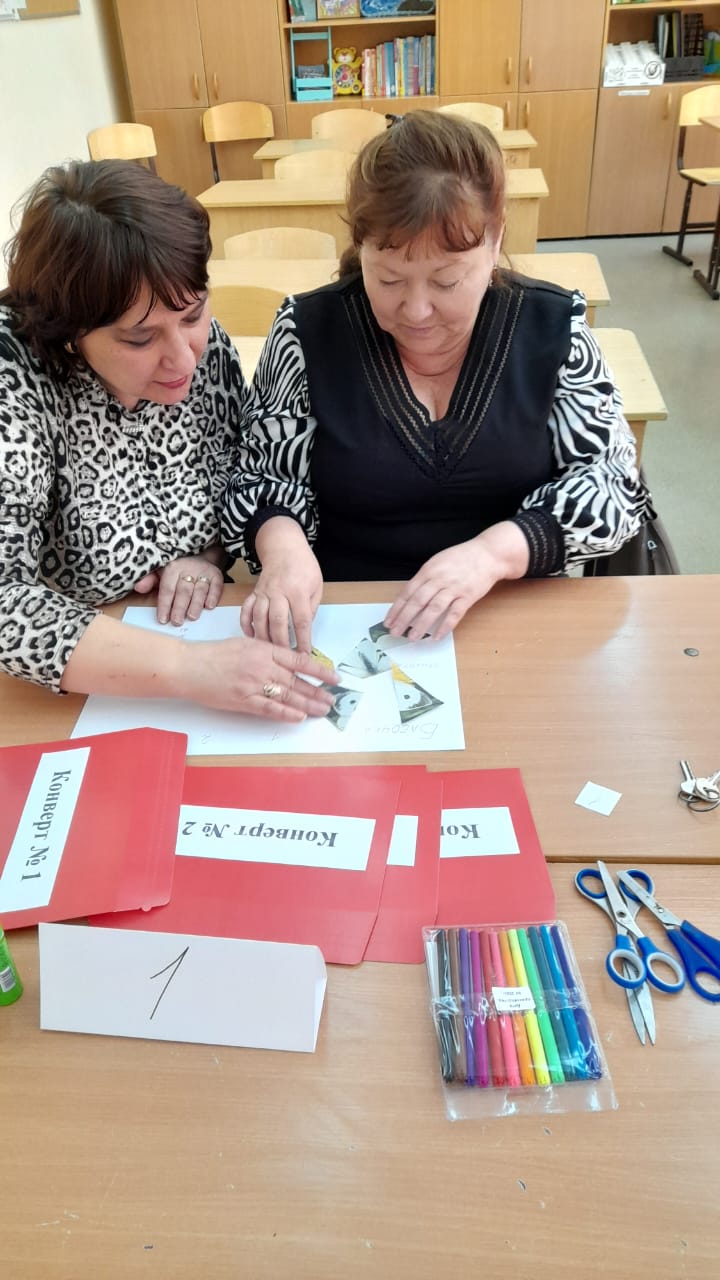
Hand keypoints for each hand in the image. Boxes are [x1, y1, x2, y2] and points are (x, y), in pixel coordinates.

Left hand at [134, 554, 224, 625]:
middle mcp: (188, 568)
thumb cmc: (176, 569)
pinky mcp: (216, 574)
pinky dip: (213, 596)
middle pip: (183, 591)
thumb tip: (138, 588)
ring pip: (199, 589)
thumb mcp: (160, 571)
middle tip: (177, 621)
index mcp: (172, 568)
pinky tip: (209, 606)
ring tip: (192, 617)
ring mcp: (203, 571)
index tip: (163, 619)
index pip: (167, 589)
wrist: (198, 555)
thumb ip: (149, 580)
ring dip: (196, 604)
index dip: (165, 605)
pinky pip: (216, 585)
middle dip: (180, 607)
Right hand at [177, 635, 337, 722]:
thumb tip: (287, 661)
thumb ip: (266, 651)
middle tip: (332, 699)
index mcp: (264, 649)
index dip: (320, 670)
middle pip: (297, 681)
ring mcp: (253, 685)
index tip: (334, 678)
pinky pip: (270, 709)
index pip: (300, 660)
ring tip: (322, 710)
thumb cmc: (214, 654)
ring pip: (288, 696)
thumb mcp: (244, 644)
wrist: (189, 666)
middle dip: (318, 692)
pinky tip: (300, 717)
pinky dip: (286, 713)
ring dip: (308, 704)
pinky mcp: (243, 701)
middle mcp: (262, 666)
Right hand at [241, 518, 322, 651]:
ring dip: (263, 637)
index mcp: (297, 591)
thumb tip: (305, 629)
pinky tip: (250, 636)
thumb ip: (311, 608)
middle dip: (281, 643)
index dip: (303, 639)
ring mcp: (263, 592)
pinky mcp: (254, 592)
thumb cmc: (303, 566)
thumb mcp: (317, 585)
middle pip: (277, 621)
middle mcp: (278, 592)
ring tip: (268, 653)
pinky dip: (246, 624)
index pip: (301, 620)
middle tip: (284, 659)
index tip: (305, 655)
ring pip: (259, 618)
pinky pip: (246, 610)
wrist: (284, 547)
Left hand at [384, 524, 529, 640]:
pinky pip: (454, 614)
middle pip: (417, 602)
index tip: (389, 621)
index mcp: (428, 570)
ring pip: (433, 609)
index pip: (408, 592)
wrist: (488, 554)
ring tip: (412, 637)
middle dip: (404, 619)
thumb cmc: (461, 558)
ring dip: (421, 625)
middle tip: (395, 632)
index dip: (397, 608)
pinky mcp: (468, 596)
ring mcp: (454, 588)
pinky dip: (445, 626)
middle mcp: (439, 579)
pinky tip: (437, 636)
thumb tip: (409, 597)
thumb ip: (424, 578)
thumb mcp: (437, 562)